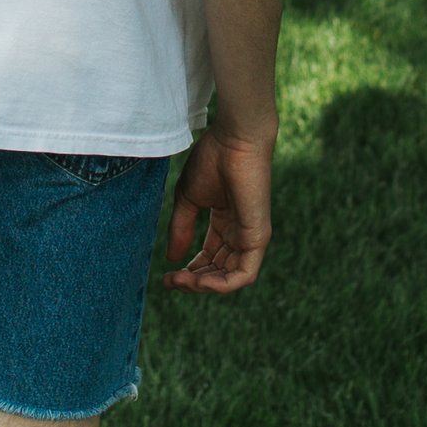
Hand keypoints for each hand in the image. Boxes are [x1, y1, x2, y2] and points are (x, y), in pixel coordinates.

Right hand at [165, 127, 272, 293]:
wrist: (234, 140)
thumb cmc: (213, 160)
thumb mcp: (188, 200)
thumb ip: (181, 229)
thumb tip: (172, 259)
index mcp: (226, 223)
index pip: (210, 258)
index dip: (189, 271)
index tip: (166, 277)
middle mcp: (240, 233)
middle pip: (219, 271)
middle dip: (194, 282)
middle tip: (171, 281)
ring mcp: (251, 236)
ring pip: (231, 278)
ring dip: (204, 286)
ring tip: (182, 280)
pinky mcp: (259, 237)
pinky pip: (244, 275)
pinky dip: (222, 284)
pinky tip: (200, 280)